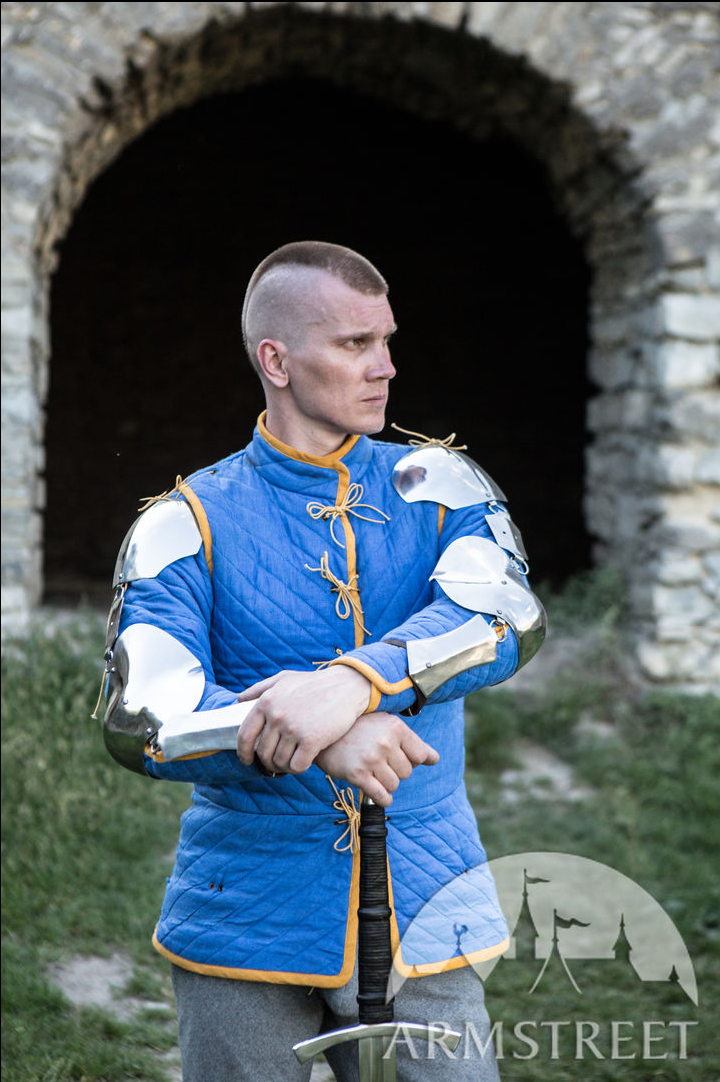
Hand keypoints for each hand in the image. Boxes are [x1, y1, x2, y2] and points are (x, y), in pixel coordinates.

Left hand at [236, 666, 371, 773]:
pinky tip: (304, 762)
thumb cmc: (314, 683)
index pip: (245, 735)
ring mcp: (294, 728)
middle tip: (277, 762)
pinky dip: (298, 769)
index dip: (243, 752)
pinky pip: (297, 766)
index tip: (247, 760)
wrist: (346, 686)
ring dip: (284, 766)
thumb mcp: (284, 678)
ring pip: (279, 762)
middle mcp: (277, 715)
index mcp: (266, 701)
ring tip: (292, 760)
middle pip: (263, 753)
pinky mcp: (312, 740)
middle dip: (268, 761)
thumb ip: (260, 688)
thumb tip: (239, 700)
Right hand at [315, 713, 438, 806]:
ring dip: (387, 784)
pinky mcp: (358, 774)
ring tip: (374, 773)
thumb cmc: (359, 728)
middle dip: (396, 771)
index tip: (398, 756)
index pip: (421, 756)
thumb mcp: (386, 724)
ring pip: (394, 785)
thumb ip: (412, 742)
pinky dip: (383, 799)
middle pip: (407, 772)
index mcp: (395, 727)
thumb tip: (434, 759)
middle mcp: (385, 742)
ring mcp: (371, 759)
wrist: (323, 732)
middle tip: (380, 762)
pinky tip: (379, 794)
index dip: (412, 760)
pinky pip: (381, 796)